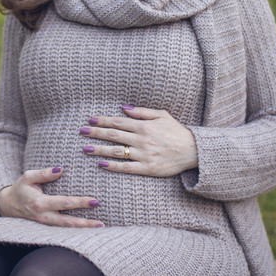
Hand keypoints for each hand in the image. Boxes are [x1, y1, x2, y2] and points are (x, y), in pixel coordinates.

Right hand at [0, 166, 103, 227]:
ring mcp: (45, 224)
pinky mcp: (47, 227)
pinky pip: (63, 229)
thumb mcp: (28, 177)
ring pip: (66, 228)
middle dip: (85, 223)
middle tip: (101, 223)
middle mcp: (43, 216)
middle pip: (67, 222)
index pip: (64, 203)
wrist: (8, 205)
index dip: (80, 202)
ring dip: (83, 228)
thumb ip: (44, 174)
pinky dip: (76, 230)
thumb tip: (60, 169)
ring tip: (100, 227)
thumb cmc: (21, 188)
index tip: (95, 201)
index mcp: (40, 203)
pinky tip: (88, 228)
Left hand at [79, 105, 198, 176]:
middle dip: (95, 132)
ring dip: (99, 150)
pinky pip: (126, 168)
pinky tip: (101, 164)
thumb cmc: (177, 131)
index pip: (118, 122)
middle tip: (81, 131)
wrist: (193, 151)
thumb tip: (124, 107)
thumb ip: (142, 111)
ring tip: (85, 149)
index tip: (90, 120)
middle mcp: (141, 139)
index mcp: (144, 126)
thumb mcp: (162, 115)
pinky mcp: (147, 168)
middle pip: (113, 135)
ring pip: (116, 152)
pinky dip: (113, 166)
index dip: (102, 120)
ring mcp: (143, 155)